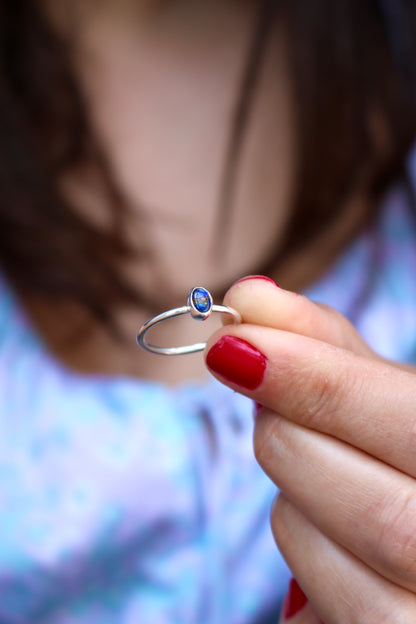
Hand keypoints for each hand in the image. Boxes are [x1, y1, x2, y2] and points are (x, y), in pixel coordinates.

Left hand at [205, 276, 415, 622]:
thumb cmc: (405, 454)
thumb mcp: (388, 397)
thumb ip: (327, 347)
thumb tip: (248, 295)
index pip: (413, 425)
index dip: (320, 383)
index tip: (235, 342)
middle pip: (369, 505)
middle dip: (289, 434)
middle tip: (263, 394)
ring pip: (313, 545)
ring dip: (292, 490)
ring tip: (322, 470)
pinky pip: (301, 599)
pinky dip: (299, 543)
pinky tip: (332, 529)